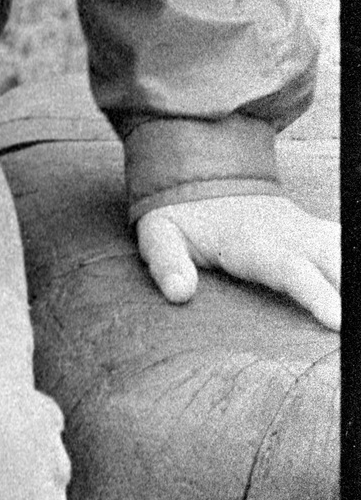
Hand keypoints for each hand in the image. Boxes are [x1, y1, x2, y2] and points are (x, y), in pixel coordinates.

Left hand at [137, 193, 339, 329]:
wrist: (201, 169)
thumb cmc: (182, 212)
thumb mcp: (158, 232)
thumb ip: (165, 262)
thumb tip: (179, 293)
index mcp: (253, 241)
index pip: (290, 269)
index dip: (316, 293)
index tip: (338, 321)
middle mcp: (290, 236)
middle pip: (335, 263)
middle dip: (351, 291)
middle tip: (353, 330)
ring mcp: (308, 233)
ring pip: (347, 251)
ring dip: (354, 276)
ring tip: (358, 326)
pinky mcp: (317, 235)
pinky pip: (348, 245)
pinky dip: (355, 259)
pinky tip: (356, 278)